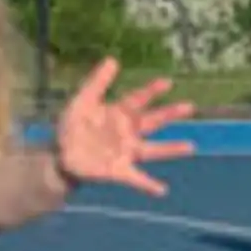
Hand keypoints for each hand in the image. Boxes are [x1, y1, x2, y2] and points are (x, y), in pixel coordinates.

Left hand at [52, 59, 194, 197]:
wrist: (60, 155)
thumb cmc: (73, 127)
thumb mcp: (81, 102)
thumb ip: (96, 83)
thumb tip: (113, 60)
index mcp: (120, 113)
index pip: (138, 99)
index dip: (151, 91)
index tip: (167, 82)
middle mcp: (128, 132)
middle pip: (152, 121)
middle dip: (169, 114)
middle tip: (189, 107)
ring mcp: (126, 151)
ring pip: (152, 149)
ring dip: (170, 149)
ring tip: (190, 147)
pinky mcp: (119, 170)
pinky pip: (136, 178)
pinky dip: (148, 185)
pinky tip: (162, 190)